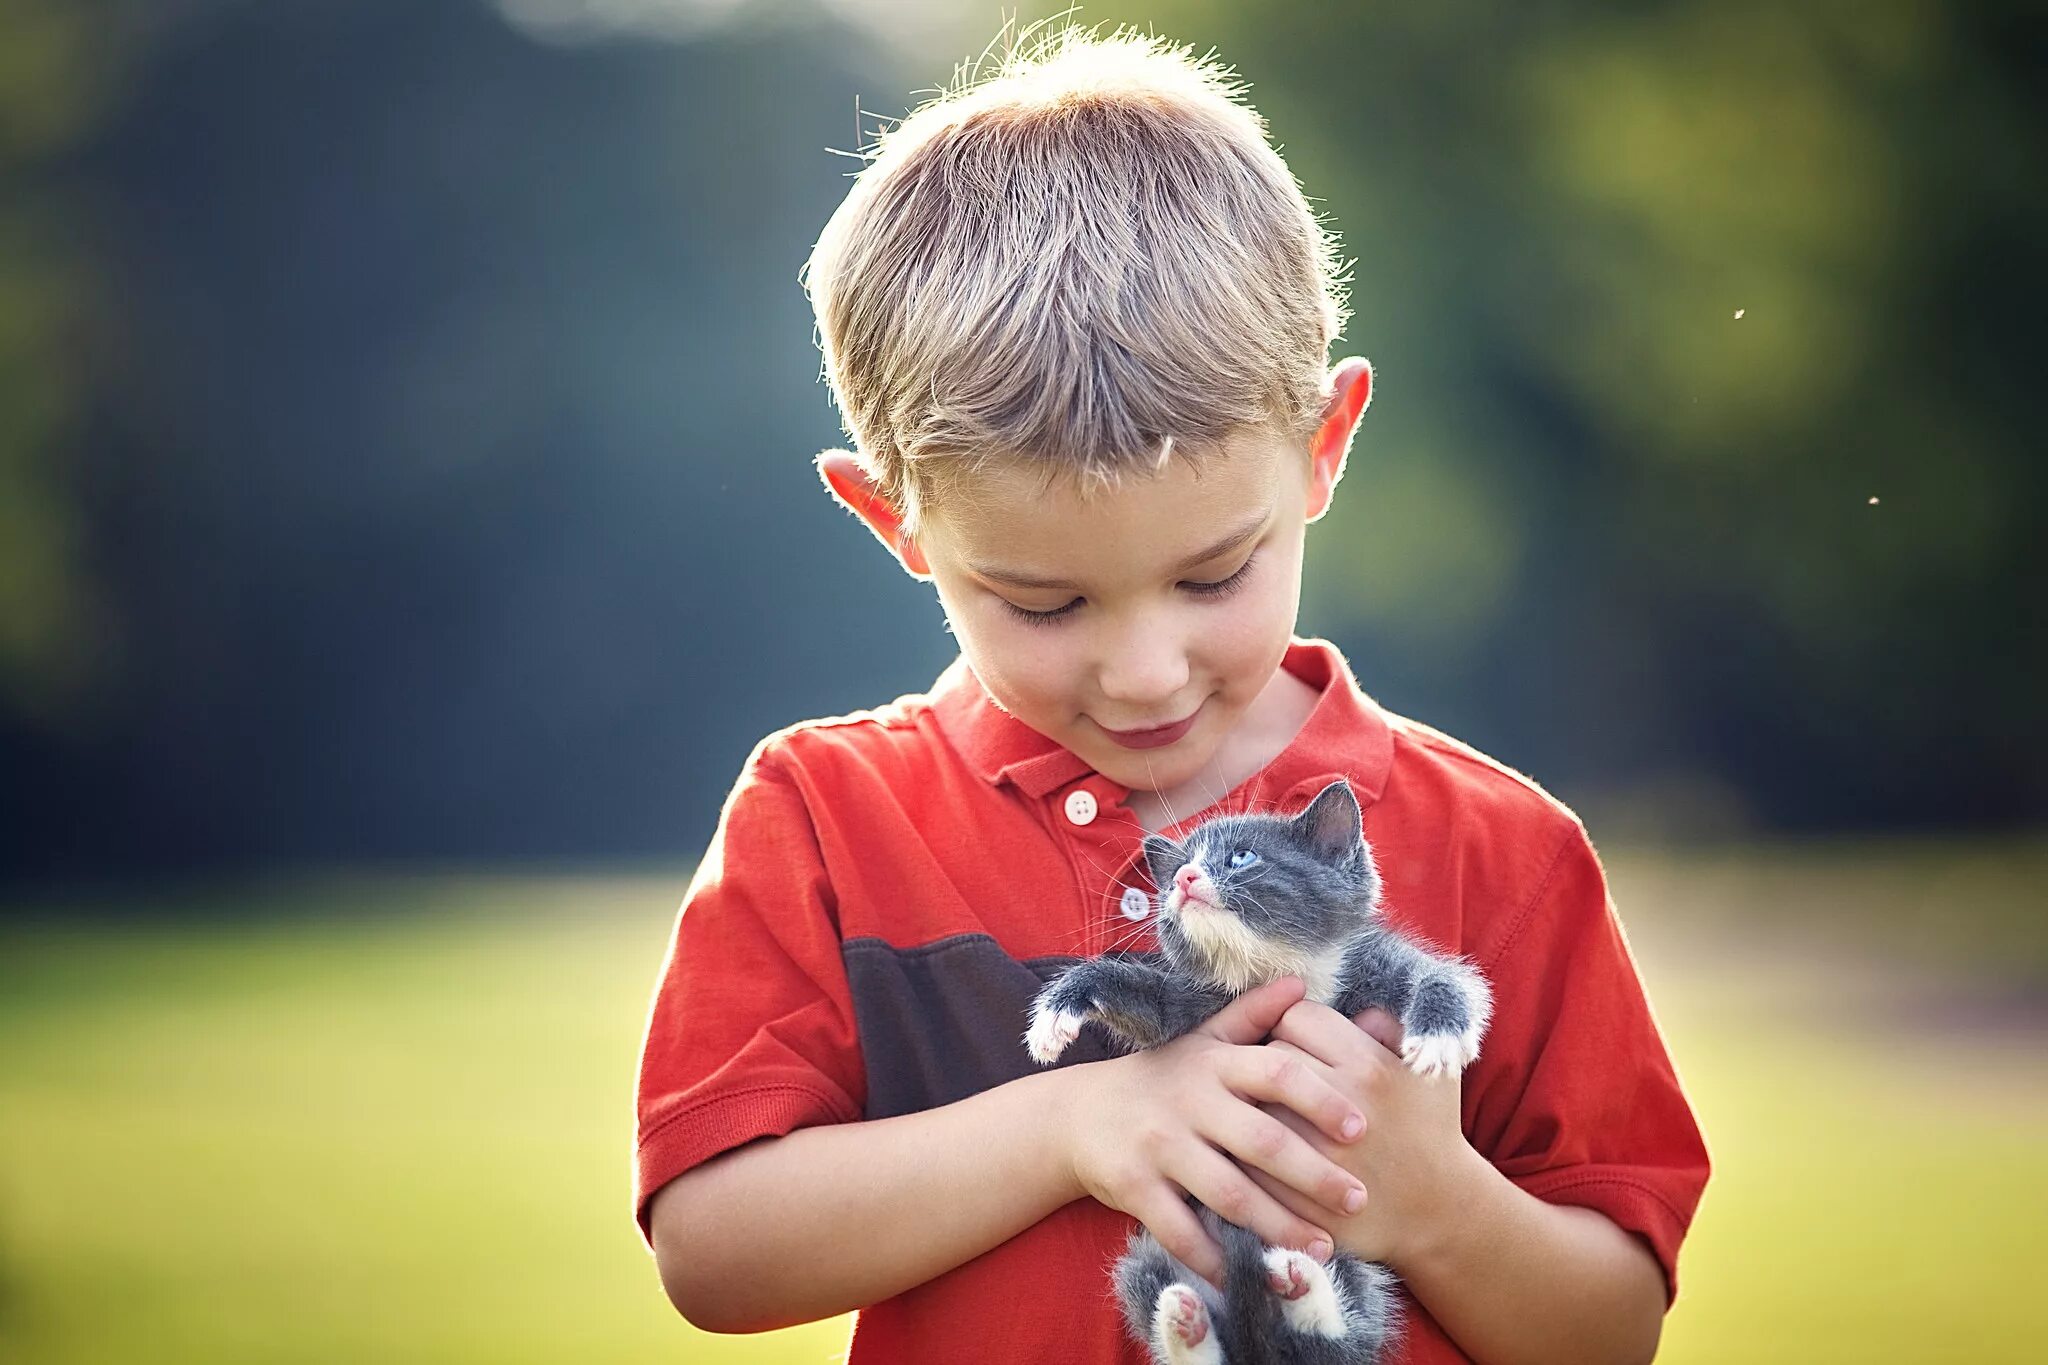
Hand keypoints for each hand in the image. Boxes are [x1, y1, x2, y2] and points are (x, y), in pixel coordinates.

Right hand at [1058, 976, 1373, 1289]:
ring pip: (1230, 1193)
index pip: (1276, 1072)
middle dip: (1315, 1174)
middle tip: (1359, 1200)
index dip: (1320, 1097)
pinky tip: (1251, 1278)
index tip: (1360, 1127)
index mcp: (1213, 1063)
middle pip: (1262, 1139)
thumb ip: (1252, 1016)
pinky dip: (1216, 1259)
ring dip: (1280, 1227)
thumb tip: (1300, 983)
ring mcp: (1159, 1145)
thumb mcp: (1201, 1041)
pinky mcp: (1133, 1186)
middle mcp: (1188, 1100)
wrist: (1077, 1114)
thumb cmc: (1161, 1078)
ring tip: (1322, 1250)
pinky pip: (1181, 1230)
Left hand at [1244, 1002, 1482, 1266]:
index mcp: (1371, 1066)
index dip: (1295, 1026)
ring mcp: (1316, 1154)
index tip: (1303, 1045)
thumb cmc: (1430, 1129)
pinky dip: (1246, 1148)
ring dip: (1256, 1104)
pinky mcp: (1298, 1194)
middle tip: (1283, 1078)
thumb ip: (1390, 1028)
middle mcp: (1342, 1106)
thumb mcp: (1429, 1069)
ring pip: (1253, 1104)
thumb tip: (1353, 1011)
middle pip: (1270, 1057)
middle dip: (1272, 1064)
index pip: (1298, 1017)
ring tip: (1271, 1108)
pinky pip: (1248, 1155)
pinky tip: (1259, 1146)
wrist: (1438, 1212)